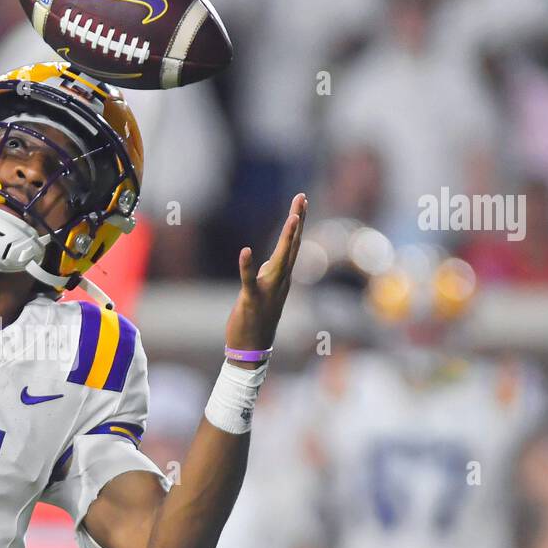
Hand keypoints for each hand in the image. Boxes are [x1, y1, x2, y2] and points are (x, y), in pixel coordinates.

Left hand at [225, 193, 306, 359]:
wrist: (253, 350)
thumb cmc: (256, 320)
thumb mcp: (263, 292)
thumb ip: (266, 276)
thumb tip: (265, 264)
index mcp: (282, 277)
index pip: (292, 245)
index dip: (297, 222)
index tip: (301, 201)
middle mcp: (280, 281)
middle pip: (291, 246)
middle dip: (297, 221)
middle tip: (302, 197)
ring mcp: (269, 290)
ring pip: (280, 260)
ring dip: (286, 239)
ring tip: (292, 218)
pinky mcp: (252, 300)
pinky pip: (250, 281)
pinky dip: (247, 266)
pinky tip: (246, 251)